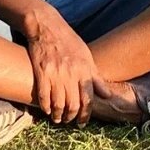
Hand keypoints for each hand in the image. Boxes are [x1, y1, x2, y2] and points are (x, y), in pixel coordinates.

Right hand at [23, 6, 111, 124]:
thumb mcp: (87, 57)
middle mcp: (71, 74)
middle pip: (73, 104)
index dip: (86, 114)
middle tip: (69, 120)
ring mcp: (55, 74)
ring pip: (58, 103)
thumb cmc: (70, 42)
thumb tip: (108, 95)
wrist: (48, 28)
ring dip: (58, 115)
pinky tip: (47, 110)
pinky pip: (43, 96)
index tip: (82, 122)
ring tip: (58, 119)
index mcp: (84, 70)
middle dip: (71, 117)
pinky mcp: (41, 72)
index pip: (88, 99)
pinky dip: (45, 107)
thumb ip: (96, 78)